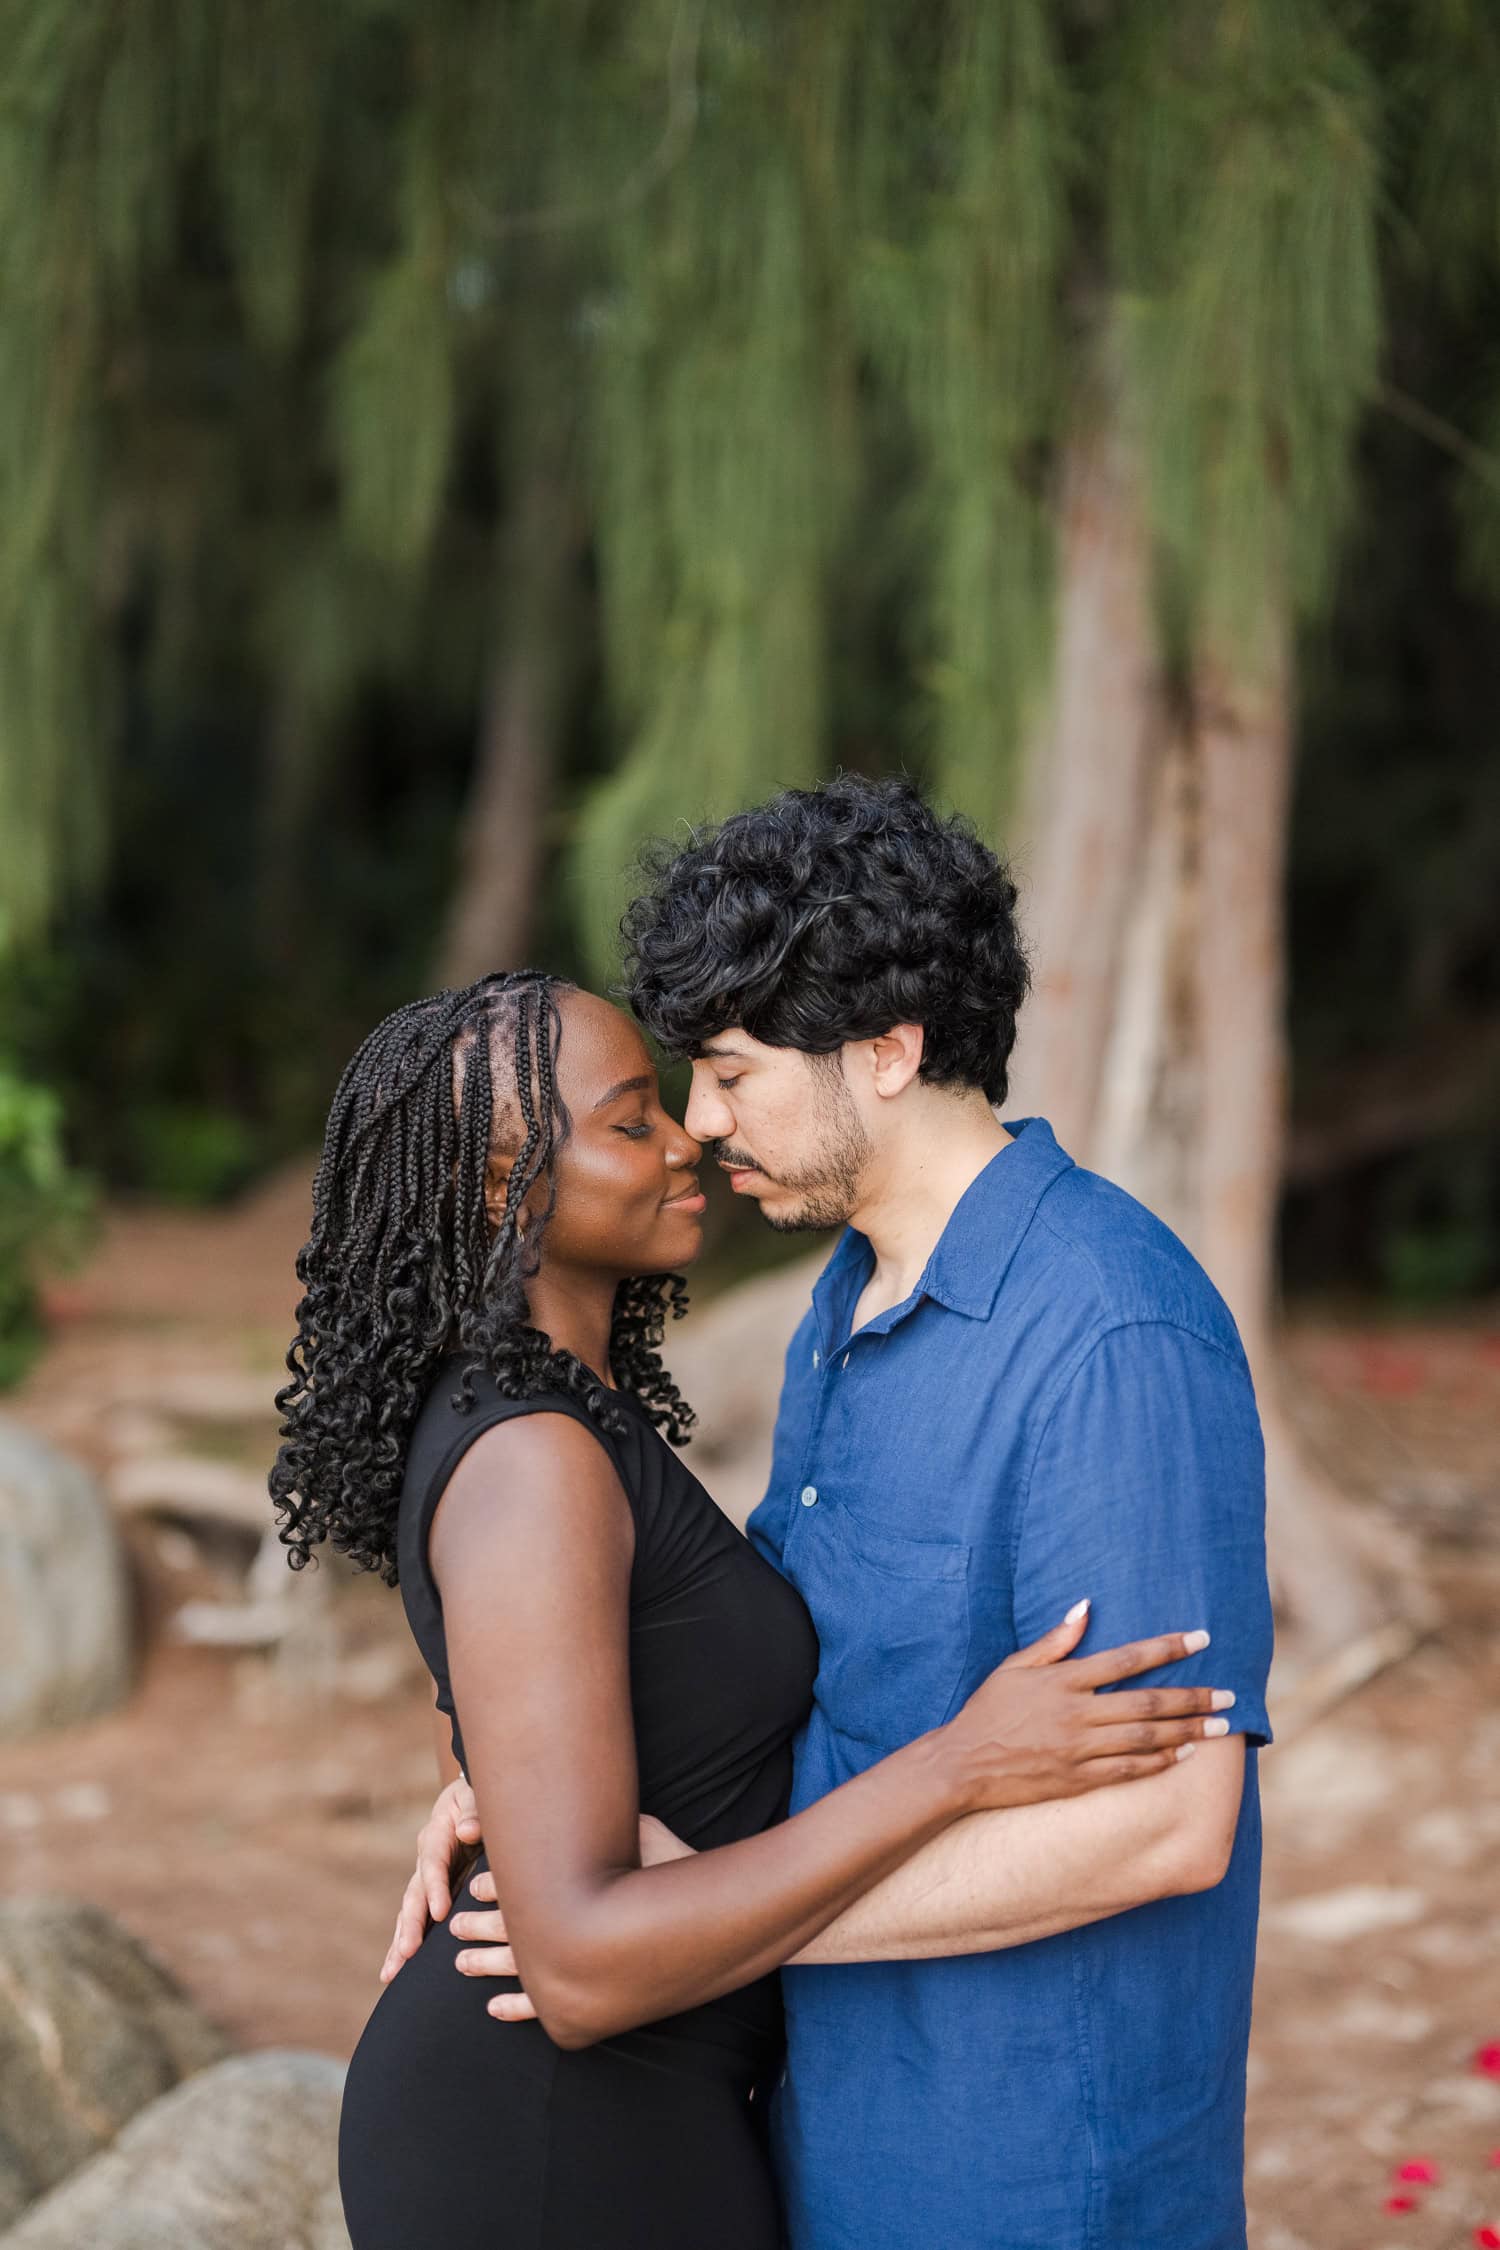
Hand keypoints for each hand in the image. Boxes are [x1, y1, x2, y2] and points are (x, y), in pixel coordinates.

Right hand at [378, 1775, 483, 1984]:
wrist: (466, 1800)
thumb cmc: (477, 1798)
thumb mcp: (477, 1797)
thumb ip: (475, 1812)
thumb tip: (468, 1831)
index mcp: (437, 1834)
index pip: (433, 1863)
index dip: (435, 1887)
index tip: (440, 1912)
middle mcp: (424, 1859)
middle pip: (414, 1894)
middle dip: (411, 1925)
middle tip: (408, 1953)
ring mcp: (424, 1878)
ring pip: (408, 1912)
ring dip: (400, 1942)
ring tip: (392, 1972)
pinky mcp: (430, 1893)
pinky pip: (415, 1919)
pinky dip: (404, 1943)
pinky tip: (394, 1971)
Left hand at [447, 1814, 695, 2022]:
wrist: (712, 1923)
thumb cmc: (676, 1870)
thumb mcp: (643, 1831)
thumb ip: (609, 1820)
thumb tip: (579, 1793)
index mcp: (579, 1892)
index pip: (524, 1889)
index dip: (496, 1887)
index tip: (474, 1885)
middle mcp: (573, 1933)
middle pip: (514, 1930)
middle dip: (481, 1927)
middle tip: (455, 1925)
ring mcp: (581, 1972)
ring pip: (521, 1970)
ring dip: (487, 1966)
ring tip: (460, 1964)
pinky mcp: (592, 2000)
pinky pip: (545, 2009)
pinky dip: (517, 2009)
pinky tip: (494, 2009)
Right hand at [941, 1602, 1233, 1813]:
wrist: (963, 1764)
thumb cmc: (988, 1710)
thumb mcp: (1014, 1666)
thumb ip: (1055, 1639)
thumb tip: (1086, 1607)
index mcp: (1064, 1680)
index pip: (1127, 1658)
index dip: (1168, 1648)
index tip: (1201, 1639)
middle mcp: (1076, 1714)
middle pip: (1147, 1703)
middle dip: (1193, 1697)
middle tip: (1229, 1694)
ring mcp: (1079, 1750)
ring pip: (1145, 1739)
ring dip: (1187, 1731)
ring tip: (1220, 1726)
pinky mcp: (1077, 1780)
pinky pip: (1128, 1770)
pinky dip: (1158, 1762)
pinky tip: (1183, 1755)